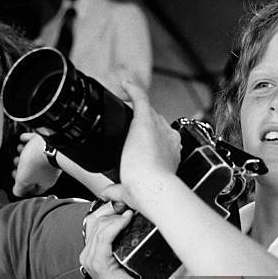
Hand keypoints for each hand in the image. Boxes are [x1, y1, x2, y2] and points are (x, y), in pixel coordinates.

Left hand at [12, 132, 60, 196]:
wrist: (50, 143)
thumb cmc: (38, 162)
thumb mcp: (24, 179)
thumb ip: (19, 189)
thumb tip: (18, 193)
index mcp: (45, 182)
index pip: (36, 190)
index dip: (25, 187)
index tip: (18, 182)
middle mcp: (49, 170)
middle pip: (33, 172)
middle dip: (22, 168)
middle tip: (17, 164)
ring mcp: (49, 157)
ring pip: (34, 157)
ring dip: (24, 153)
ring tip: (20, 150)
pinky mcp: (47, 144)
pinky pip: (35, 143)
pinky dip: (28, 141)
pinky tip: (24, 140)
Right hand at [79, 202, 157, 278]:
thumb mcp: (135, 259)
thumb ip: (134, 241)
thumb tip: (148, 221)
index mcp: (95, 252)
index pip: (96, 220)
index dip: (111, 208)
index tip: (129, 203)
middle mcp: (89, 255)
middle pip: (96, 219)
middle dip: (114, 208)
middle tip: (132, 205)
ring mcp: (92, 260)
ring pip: (100, 225)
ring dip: (117, 215)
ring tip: (133, 213)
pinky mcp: (99, 264)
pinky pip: (103, 237)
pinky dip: (115, 225)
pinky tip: (127, 220)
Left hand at [102, 82, 180, 212]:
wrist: (153, 189)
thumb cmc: (149, 193)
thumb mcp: (132, 193)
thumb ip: (118, 192)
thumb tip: (107, 194)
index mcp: (170, 154)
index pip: (160, 139)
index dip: (150, 138)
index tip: (139, 142)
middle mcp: (168, 138)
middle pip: (155, 123)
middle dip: (144, 125)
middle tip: (129, 128)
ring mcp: (158, 128)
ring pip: (148, 112)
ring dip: (136, 108)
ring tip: (123, 104)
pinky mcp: (146, 120)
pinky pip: (141, 98)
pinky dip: (133, 90)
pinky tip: (125, 84)